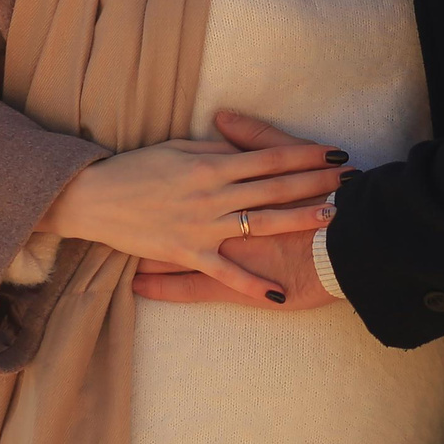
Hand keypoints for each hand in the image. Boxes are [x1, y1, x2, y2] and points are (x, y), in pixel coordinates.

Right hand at [128, 112, 347, 310]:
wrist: (94, 198)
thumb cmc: (133, 169)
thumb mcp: (175, 149)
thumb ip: (214, 151)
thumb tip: (244, 149)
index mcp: (210, 165)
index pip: (269, 158)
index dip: (303, 154)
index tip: (332, 152)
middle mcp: (213, 194)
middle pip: (275, 186)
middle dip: (315, 182)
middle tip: (349, 180)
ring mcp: (203, 225)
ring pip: (261, 222)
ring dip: (298, 220)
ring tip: (331, 218)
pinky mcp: (189, 253)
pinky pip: (226, 273)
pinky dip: (252, 285)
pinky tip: (279, 293)